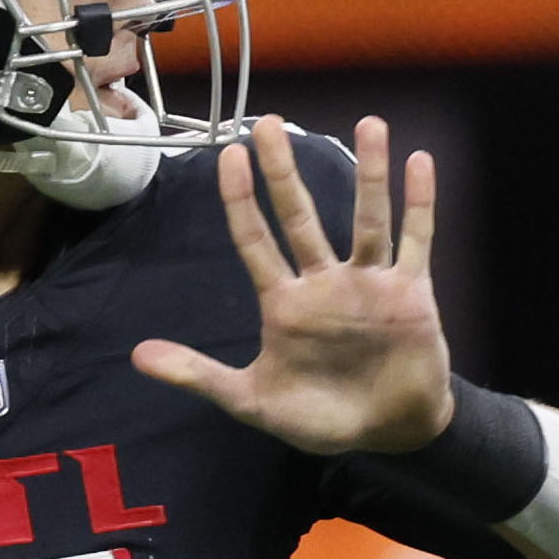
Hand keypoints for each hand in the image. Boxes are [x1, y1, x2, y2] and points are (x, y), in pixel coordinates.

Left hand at [133, 116, 452, 454]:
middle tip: (270, 124)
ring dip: (370, 174)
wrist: (388, 435)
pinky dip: (419, 204)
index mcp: (285, 303)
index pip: (256, 240)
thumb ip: (199, 375)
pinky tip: (419, 163)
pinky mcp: (411, 293)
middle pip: (301, 216)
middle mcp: (324, 282)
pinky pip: (415, 241)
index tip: (230, 156)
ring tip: (370, 124)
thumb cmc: (321, 417)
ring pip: (367, 218)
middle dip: (285, 172)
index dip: (242, 200)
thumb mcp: (252, 400)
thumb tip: (138, 355)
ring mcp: (369, 283)